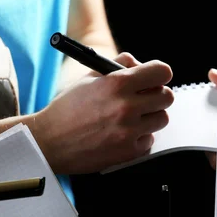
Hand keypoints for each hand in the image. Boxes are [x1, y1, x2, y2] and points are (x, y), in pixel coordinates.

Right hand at [37, 52, 173, 173]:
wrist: (49, 142)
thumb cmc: (66, 110)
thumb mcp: (89, 78)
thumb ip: (117, 66)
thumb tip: (139, 64)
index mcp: (118, 83)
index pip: (162, 72)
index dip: (159, 74)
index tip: (155, 79)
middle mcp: (126, 106)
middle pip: (167, 96)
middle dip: (156, 96)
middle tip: (143, 99)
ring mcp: (129, 131)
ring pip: (162, 119)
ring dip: (150, 117)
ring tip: (131, 118)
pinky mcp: (128, 152)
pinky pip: (150, 141)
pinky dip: (140, 138)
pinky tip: (122, 135)